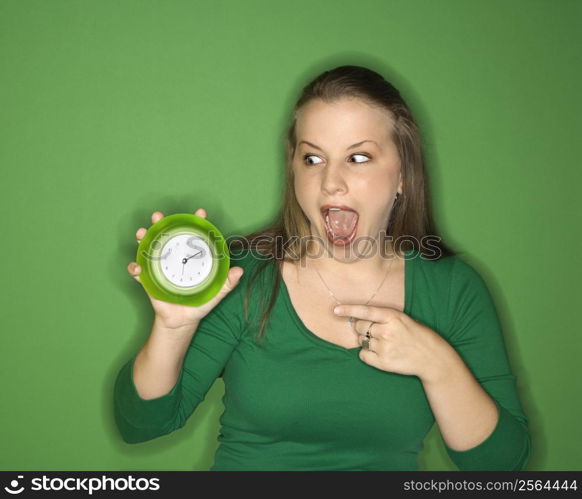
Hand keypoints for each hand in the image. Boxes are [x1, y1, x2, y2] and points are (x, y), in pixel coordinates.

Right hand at [127, 208, 243, 329]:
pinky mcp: (149, 279)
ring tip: (142, 233)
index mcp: (191, 257)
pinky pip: (138, 271)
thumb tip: (239, 271)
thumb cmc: (200, 303)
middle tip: (158, 216)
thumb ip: (227, 283)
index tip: (201, 213)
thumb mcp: (216, 292)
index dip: (196, 221)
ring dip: (143, 238)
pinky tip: (137, 268)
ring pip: (149, 247)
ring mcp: (160, 267)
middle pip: (167, 235)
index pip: (194, 234)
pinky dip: (134, 267)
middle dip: (160, 222)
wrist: (183, 322)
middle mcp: (174, 257)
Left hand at [334, 304, 449, 379]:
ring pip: (361, 341)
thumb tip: (357, 319)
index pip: (365, 311)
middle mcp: (387, 331)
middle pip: (359, 326)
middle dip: (361, 327)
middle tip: (375, 331)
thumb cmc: (416, 335)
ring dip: (367, 341)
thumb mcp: (402, 319)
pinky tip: (381, 353)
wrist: (432, 358)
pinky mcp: (383, 363)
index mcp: (392, 316)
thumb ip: (383, 318)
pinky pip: (363, 355)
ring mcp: (384, 347)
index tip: (335, 310)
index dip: (349, 310)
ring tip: (384, 343)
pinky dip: (367, 354)